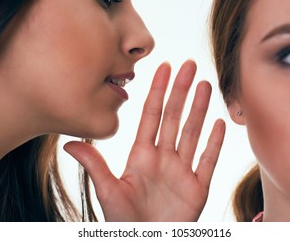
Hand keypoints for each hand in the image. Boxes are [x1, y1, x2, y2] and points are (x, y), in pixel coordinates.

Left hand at [64, 60, 224, 221]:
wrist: (147, 241)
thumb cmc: (125, 221)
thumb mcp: (107, 190)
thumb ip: (94, 165)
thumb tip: (70, 143)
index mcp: (141, 155)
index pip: (151, 115)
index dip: (158, 90)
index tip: (164, 67)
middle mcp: (163, 157)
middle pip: (173, 117)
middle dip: (181, 90)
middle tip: (189, 65)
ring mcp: (182, 170)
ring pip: (192, 132)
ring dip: (199, 109)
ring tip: (205, 85)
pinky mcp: (198, 187)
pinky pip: (208, 160)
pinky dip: (214, 142)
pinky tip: (219, 123)